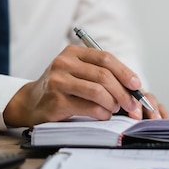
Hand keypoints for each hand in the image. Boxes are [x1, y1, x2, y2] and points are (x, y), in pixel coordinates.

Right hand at [2, 45, 165, 126]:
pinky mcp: (56, 101)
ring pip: (98, 91)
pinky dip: (102, 113)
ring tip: (115, 109)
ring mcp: (58, 81)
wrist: (31, 103)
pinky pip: (89, 107)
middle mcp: (64, 63)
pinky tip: (104, 116)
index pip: (105, 58)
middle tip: (132, 105)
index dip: (125, 72)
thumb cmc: (62, 88)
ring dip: (113, 103)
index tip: (137, 85)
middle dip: (123, 92)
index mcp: (73, 52)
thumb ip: (101, 74)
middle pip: (104, 75)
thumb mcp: (78, 73)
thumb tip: (134, 87)